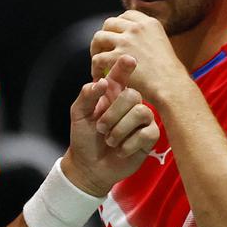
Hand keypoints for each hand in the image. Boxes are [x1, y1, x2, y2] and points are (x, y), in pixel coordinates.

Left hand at [63, 55, 159, 195]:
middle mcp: (129, 104)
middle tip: (100, 128)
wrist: (89, 166)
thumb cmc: (84, 138)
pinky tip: (120, 150)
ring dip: (121, 129)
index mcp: (112, 94)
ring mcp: (141, 121)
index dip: (125, 67)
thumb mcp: (78, 114)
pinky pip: (148, 133)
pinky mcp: (148, 138)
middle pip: (133, 95)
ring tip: (109, 141)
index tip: (129, 60)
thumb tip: (101, 82)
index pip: (121, 75)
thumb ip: (87, 95)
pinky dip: (129, 144)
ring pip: (142, 113)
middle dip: (114, 113)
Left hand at [90, 11, 185, 102]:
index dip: (118, 25)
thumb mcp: (161, 44)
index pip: (126, 15)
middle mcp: (137, 28)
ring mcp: (126, 41)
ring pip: (99, 38)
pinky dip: (95, 68)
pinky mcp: (117, 57)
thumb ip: (146, 37)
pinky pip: (97, 58)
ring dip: (95, 49)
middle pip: (109, 23)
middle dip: (104, 36)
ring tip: (98, 63)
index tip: (115, 36)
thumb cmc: (168, 73)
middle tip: (103, 50)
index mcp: (149, 23)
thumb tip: (131, 39)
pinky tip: (99, 76)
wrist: (170, 86)